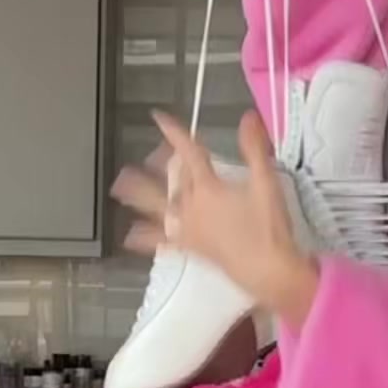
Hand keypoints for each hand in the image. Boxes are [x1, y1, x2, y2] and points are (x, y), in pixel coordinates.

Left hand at [112, 111, 320, 327]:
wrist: (266, 270)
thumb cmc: (268, 226)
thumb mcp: (267, 184)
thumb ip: (255, 150)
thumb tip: (248, 117)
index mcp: (208, 187)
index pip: (188, 153)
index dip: (173, 133)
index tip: (158, 117)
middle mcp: (191, 206)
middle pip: (171, 179)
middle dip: (161, 163)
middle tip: (151, 153)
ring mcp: (188, 228)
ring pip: (158, 208)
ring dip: (139, 197)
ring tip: (119, 188)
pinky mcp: (191, 248)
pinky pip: (162, 240)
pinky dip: (146, 237)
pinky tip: (132, 235)